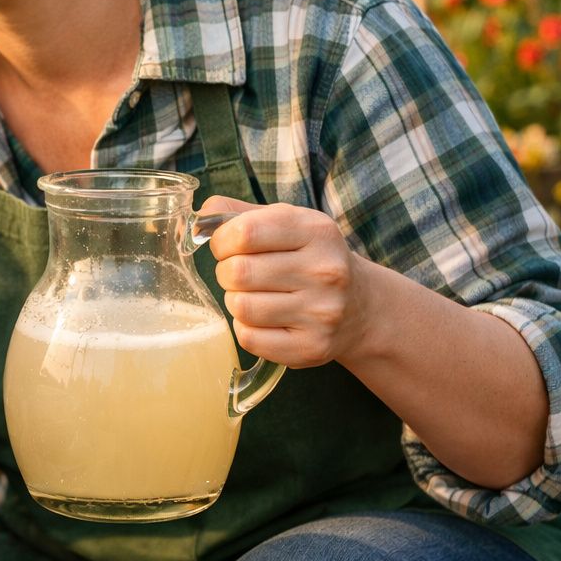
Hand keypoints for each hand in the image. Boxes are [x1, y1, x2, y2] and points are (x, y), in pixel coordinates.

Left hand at [201, 195, 374, 367]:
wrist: (361, 307)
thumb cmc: (308, 258)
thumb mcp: (286, 222)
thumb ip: (237, 213)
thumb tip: (199, 218)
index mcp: (316, 231)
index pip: (245, 232)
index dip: (221, 240)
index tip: (226, 246)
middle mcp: (325, 271)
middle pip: (237, 271)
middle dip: (226, 272)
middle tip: (241, 274)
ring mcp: (322, 313)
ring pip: (240, 306)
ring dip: (236, 300)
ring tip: (255, 295)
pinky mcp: (312, 347)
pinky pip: (249, 338)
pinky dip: (245, 328)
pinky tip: (264, 319)